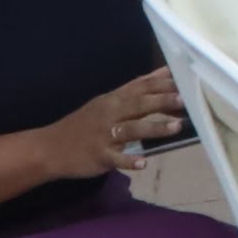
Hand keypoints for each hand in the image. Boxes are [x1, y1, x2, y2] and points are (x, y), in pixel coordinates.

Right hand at [38, 67, 188, 183]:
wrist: (51, 147)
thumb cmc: (85, 124)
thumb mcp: (107, 103)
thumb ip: (134, 91)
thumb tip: (163, 74)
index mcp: (113, 100)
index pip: (140, 87)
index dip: (162, 83)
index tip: (185, 79)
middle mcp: (109, 113)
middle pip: (138, 104)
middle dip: (162, 101)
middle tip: (186, 100)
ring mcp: (104, 135)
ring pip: (131, 129)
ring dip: (154, 127)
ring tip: (177, 127)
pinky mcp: (99, 155)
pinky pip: (115, 158)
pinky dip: (129, 161)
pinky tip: (144, 163)